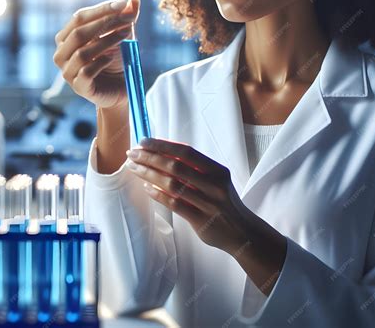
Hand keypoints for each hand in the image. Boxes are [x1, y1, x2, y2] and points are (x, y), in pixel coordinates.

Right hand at [53, 0, 139, 108]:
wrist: (119, 89)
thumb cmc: (115, 61)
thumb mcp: (121, 36)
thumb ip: (126, 18)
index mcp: (66, 38)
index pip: (79, 17)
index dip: (101, 9)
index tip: (123, 4)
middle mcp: (62, 54)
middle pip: (79, 33)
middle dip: (105, 23)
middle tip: (127, 19)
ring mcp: (67, 72)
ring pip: (83, 53)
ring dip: (106, 41)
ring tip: (126, 35)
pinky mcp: (79, 87)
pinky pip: (86, 72)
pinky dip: (101, 63)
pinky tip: (112, 59)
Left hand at [125, 137, 251, 253]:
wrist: (243, 232)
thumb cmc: (224, 201)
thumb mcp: (216, 179)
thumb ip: (195, 167)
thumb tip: (163, 151)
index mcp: (217, 170)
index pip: (186, 152)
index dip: (163, 145)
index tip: (144, 142)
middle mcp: (214, 185)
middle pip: (176, 167)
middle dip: (150, 158)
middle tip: (132, 154)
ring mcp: (208, 204)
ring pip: (172, 185)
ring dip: (149, 174)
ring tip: (134, 168)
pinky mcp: (201, 221)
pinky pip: (175, 205)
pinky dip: (158, 195)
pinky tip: (146, 188)